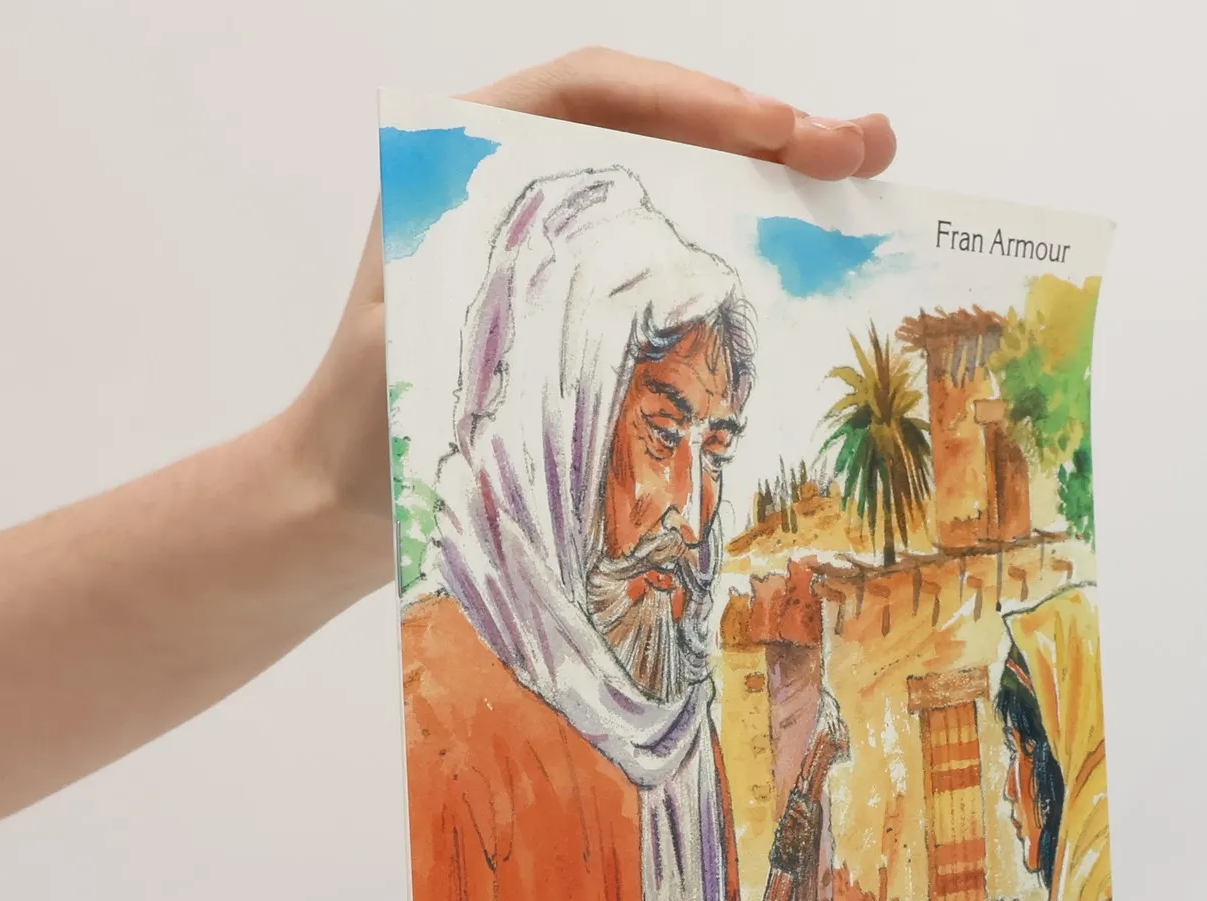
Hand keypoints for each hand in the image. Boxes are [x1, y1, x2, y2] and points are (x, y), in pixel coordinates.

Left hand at [284, 50, 898, 591]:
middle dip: (764, 129)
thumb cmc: (368, 426)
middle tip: (862, 147)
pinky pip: (671, 254)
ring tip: (859, 176)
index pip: (593, 93)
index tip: (778, 135)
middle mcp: (519, 181)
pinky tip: (802, 246)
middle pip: (653, 123)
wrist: (343, 501)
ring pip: (675, 180)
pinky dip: (740, 243)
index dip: (693, 102)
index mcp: (465, 159)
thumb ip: (503, 297)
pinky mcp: (585, 303)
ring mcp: (559, 242)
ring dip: (769, 178)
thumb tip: (628, 269)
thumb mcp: (422, 344)